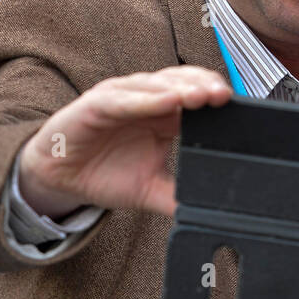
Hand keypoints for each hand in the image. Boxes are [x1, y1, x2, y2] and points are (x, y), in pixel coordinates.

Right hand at [17, 65, 231, 217]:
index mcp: (168, 115)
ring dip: (181, 88)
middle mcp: (150, 100)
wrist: (60, 179)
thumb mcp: (149, 190)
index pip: (199, 95)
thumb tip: (207, 215)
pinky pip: (124, 98)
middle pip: (184, 83)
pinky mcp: (97, 103)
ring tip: (202, 96)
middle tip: (225, 97)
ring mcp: (124, 97)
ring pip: (158, 85)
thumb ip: (176, 198)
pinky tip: (167, 102)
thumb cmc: (106, 174)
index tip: (239, 108)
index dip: (217, 98)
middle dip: (206, 87)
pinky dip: (146, 99)